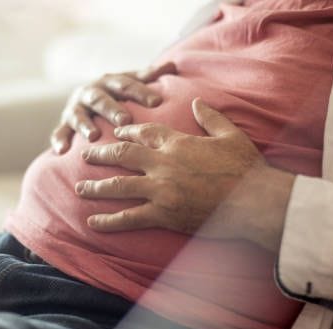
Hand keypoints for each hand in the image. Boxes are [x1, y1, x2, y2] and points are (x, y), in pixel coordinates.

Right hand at [50, 61, 176, 153]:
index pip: (126, 85)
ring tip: (93, 136)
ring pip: (79, 115)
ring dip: (84, 125)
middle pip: (102, 99)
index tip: (156, 102)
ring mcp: (75, 108)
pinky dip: (59, 141)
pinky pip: (59, 132)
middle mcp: (90, 92)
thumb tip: (172, 65)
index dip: (140, 93)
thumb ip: (149, 76)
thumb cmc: (117, 94)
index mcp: (109, 81)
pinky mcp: (64, 124)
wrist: (86, 99)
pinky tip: (61, 151)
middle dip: (112, 109)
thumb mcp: (131, 82)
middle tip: (125, 120)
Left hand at [75, 98, 293, 250]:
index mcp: (178, 143)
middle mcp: (163, 164)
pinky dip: (109, 221)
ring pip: (118, 186)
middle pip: (122, 156)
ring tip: (79, 187)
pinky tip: (92, 223)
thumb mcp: (231, 135)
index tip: (116, 133)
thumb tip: (198, 102)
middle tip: (84, 154)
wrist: (253, 201)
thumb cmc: (246, 168)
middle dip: (100, 154)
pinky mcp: (163, 214)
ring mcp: (160, 190)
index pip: (144, 133)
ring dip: (96, 187)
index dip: (127, 132)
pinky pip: (129, 218)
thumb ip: (211, 117)